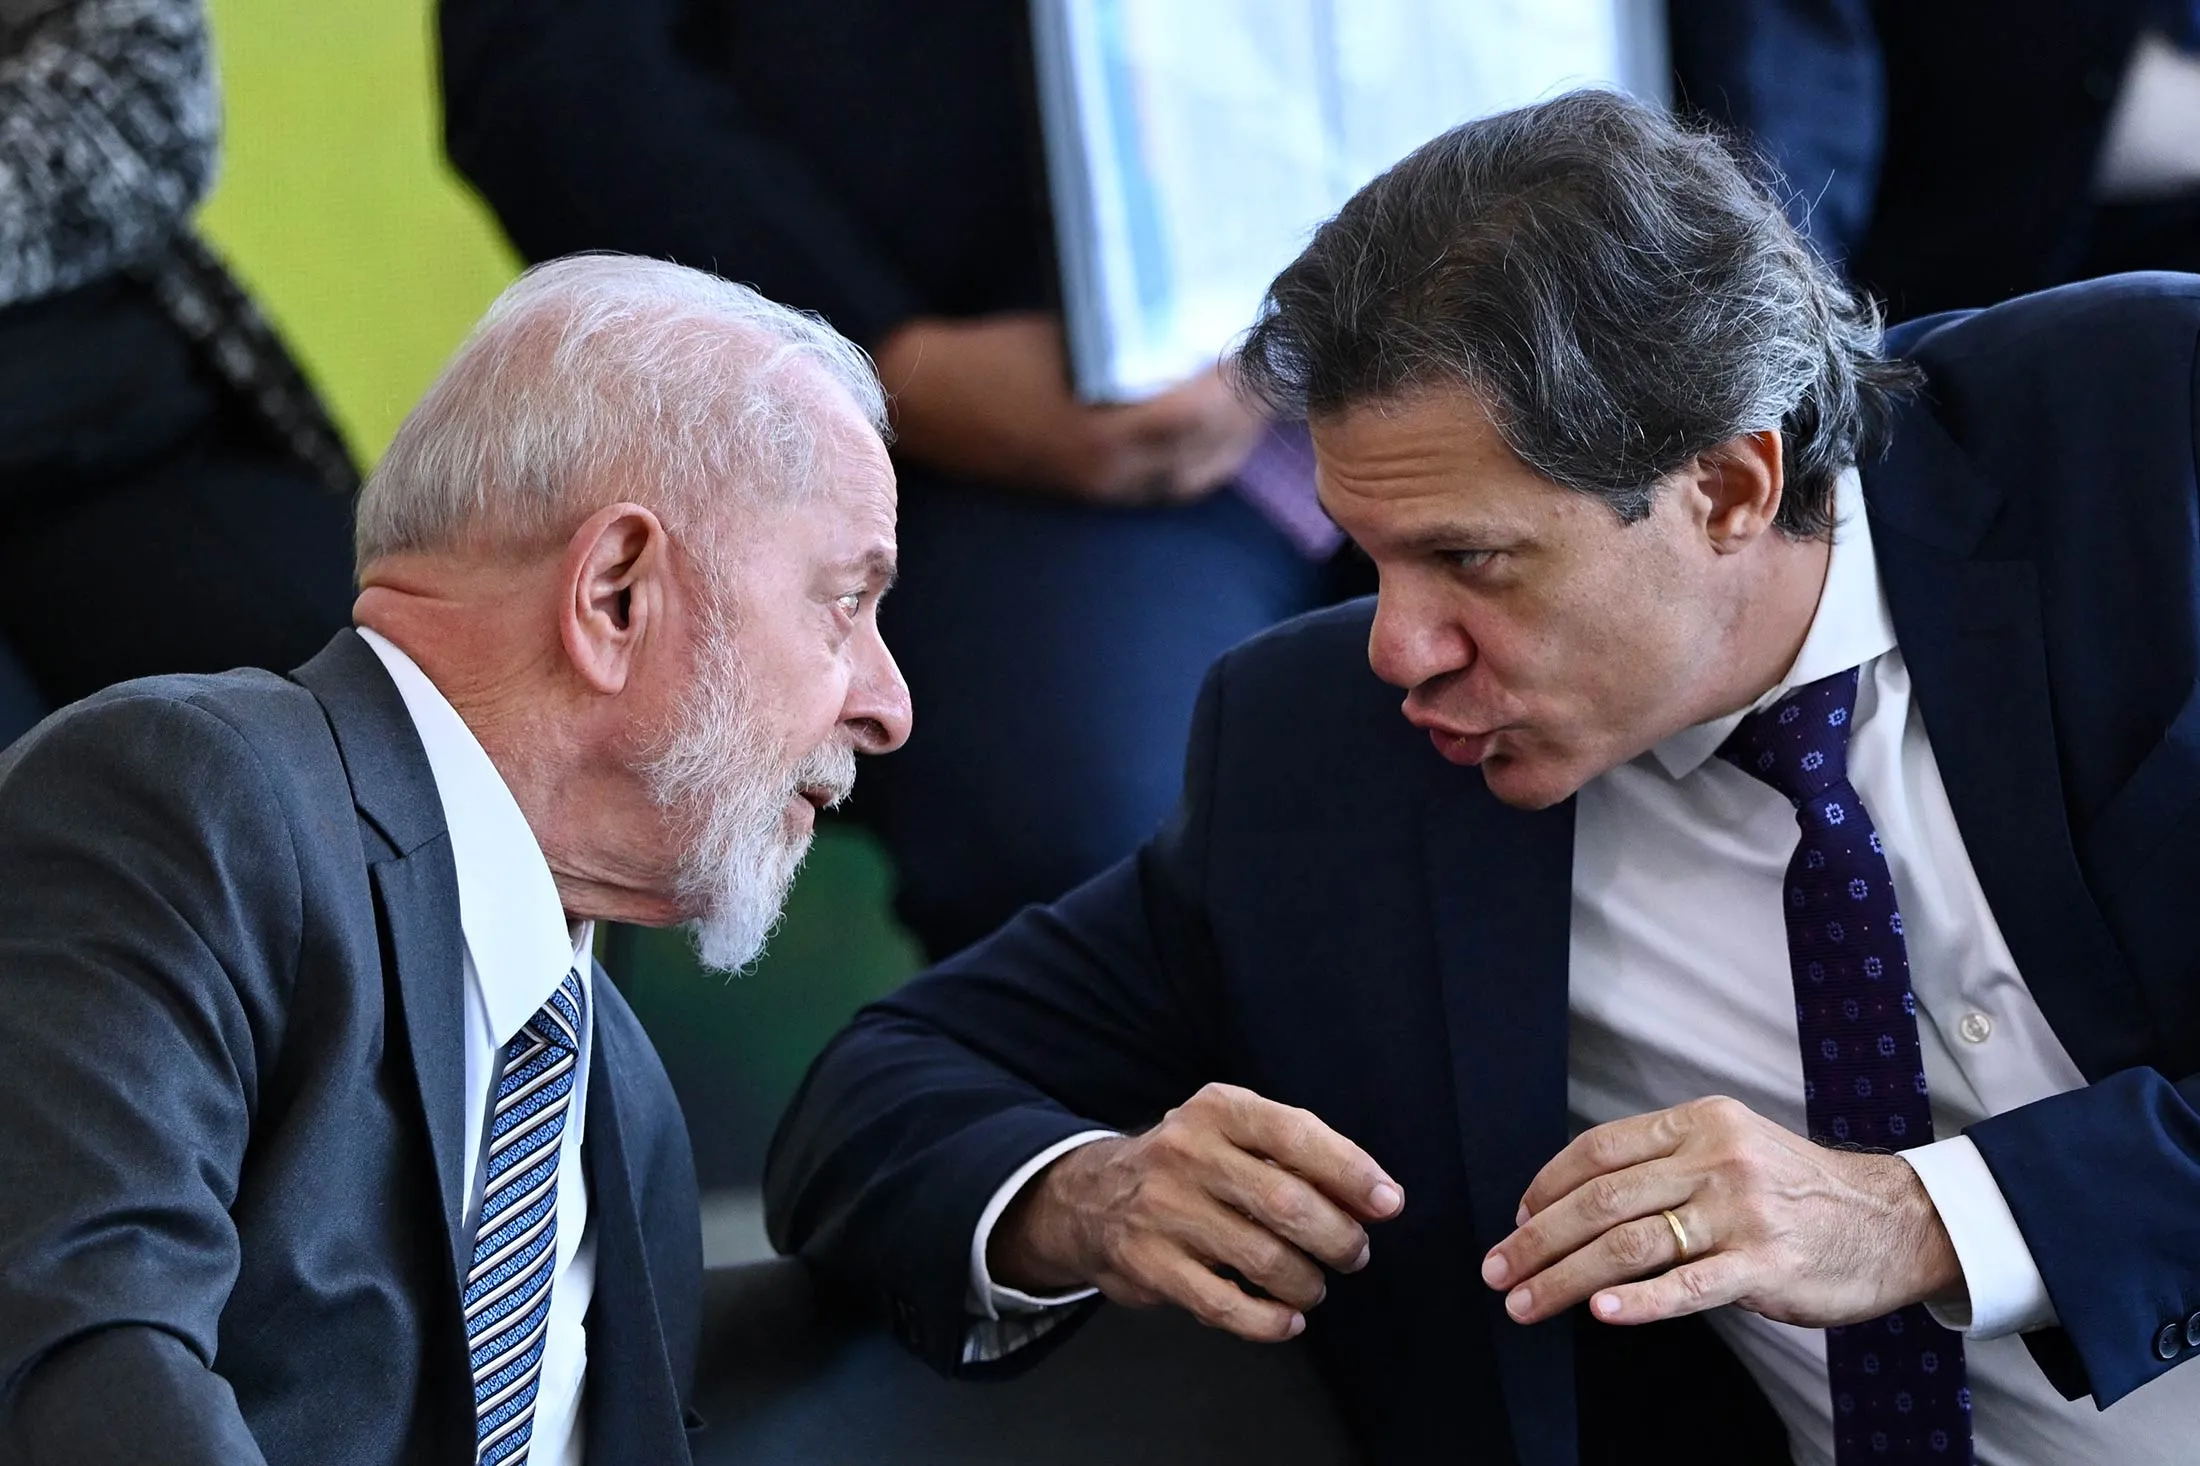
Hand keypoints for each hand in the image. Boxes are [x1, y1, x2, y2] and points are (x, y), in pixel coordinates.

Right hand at [871, 313, 1266, 505]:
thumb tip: (1196, 318)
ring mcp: (1104, 485)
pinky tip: (1222, 432)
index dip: (1237, 371)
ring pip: (1200, 468)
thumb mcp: (1065, 331)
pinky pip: (1172, 484)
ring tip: (1258, 392)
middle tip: (1272, 358)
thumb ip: (1131, 335)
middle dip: (1249, 399)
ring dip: (1236, 432)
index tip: (1257, 334)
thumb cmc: (988, 353)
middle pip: (1212, 439)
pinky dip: (1206, 457)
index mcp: (1105, 422)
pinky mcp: (1095, 491)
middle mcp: (1112, 465)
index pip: (1201, 404)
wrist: (925, 407)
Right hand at [988, 1083, 1403, 1341]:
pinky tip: (1287, 1320)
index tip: (1388, 1203)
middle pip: (1286, 1203)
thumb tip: (1376, 1197)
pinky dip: (1268, 1321)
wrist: (1091, 1196)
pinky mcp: (1148, 1265)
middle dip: (1337, 1238)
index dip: (1351, 1172)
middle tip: (1353, 1254)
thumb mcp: (1232, 1133)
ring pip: (1262, 1258)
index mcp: (1218, 1110)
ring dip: (1306, 1282)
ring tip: (1314, 1286)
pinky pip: (1224, 1304)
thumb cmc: (1190, 1164)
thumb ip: (1297, 1155)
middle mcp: (1186, 1153)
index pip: (1296, 1134)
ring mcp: (1163, 1210)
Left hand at [1480, 1096, 1963, 1328]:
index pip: (1600, 1150)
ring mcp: (1740, 1214)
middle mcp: (1716, 1161)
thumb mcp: (1734, 1147)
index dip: (1549, 1185)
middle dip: (1538, 1239)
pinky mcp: (1763, 1266)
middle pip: (1602, 1200)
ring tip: (1526, 1301)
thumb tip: (1579, 1199)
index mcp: (1700, 1124)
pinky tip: (1600, 1312)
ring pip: (1630, 1245)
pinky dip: (1638, 1302)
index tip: (1519, 1218)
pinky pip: (1687, 1286)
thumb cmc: (1799, 1189)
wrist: (1892, 1220)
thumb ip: (1666, 1163)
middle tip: (1499, 1268)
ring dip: (1565, 1277)